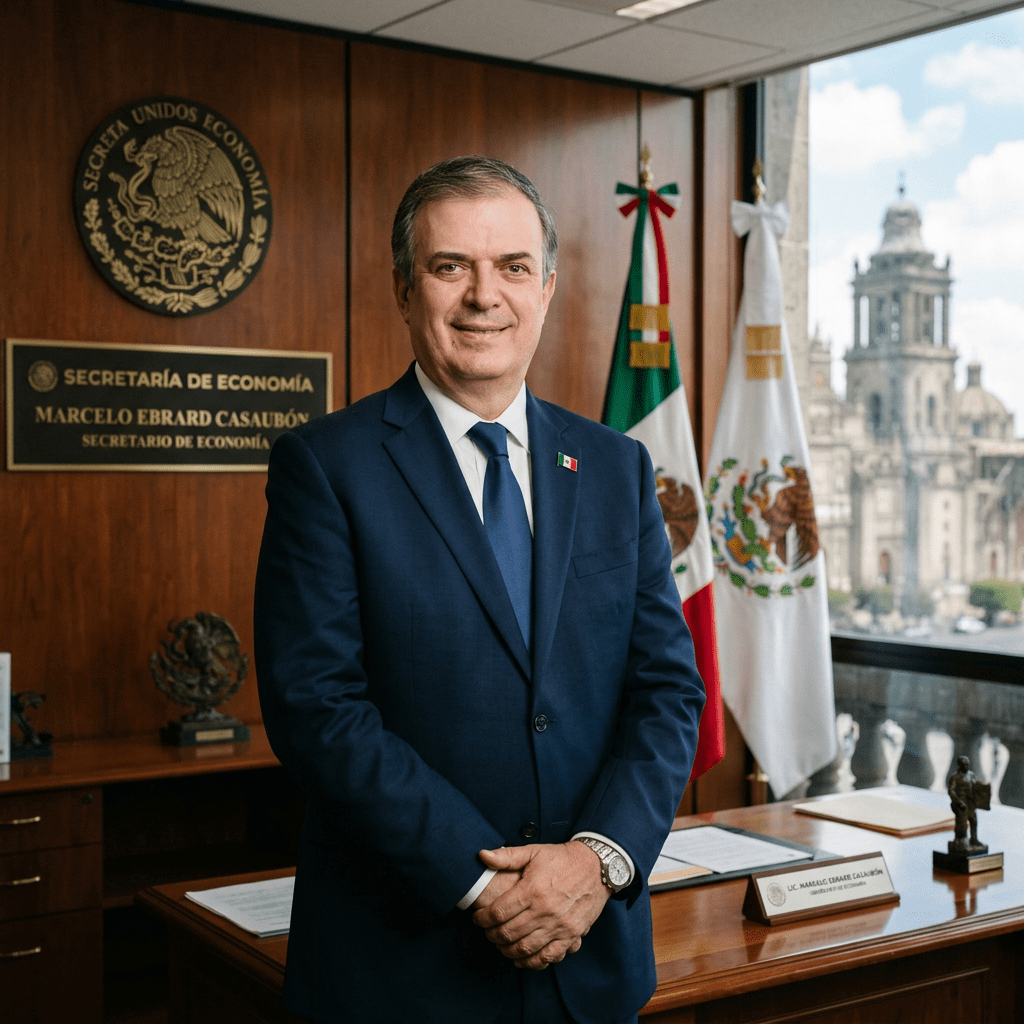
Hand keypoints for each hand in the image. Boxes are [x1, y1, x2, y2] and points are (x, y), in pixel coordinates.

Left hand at [471, 842, 609, 969]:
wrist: (596, 867)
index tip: (477, 918)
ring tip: (500, 944)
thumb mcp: (534, 851)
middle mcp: (545, 910)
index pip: (498, 913)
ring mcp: (559, 926)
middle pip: (508, 933)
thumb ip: (507, 856)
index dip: (482, 919)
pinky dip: (531, 962)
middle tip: (486, 931)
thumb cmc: (562, 859)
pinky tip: (520, 958)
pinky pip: (548, 957)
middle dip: (491, 935)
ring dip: (507, 950)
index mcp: (533, 889)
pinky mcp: (571, 936)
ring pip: (525, 948)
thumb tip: (482, 856)